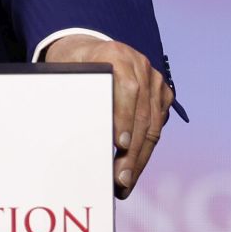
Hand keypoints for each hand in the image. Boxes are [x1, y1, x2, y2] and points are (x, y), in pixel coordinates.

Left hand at [43, 36, 171, 197]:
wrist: (90, 50)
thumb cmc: (74, 66)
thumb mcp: (68, 72)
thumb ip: (73, 93)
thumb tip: (69, 128)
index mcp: (115, 55)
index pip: (127, 88)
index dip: (125, 116)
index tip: (120, 143)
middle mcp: (139, 65)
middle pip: (142, 112)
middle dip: (132, 150)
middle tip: (121, 179)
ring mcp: (154, 79)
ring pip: (153, 125)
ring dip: (140, 157)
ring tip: (126, 181)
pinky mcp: (162, 93)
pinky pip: (158, 126)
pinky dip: (146, 149)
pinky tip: (134, 168)